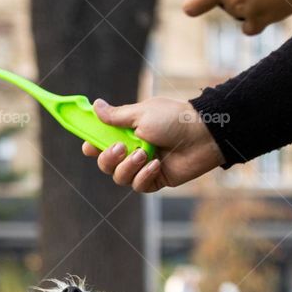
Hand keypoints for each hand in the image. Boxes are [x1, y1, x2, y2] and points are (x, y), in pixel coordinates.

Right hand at [81, 97, 223, 192]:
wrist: (202, 134)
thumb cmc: (173, 118)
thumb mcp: (141, 114)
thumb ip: (116, 116)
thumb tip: (95, 105)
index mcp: (127, 132)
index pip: (101, 142)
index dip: (92, 146)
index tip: (88, 146)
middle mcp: (132, 150)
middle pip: (105, 164)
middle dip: (108, 158)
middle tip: (121, 148)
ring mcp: (143, 166)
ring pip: (120, 177)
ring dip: (128, 167)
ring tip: (144, 154)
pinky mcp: (155, 180)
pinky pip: (138, 186)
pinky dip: (144, 176)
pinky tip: (156, 165)